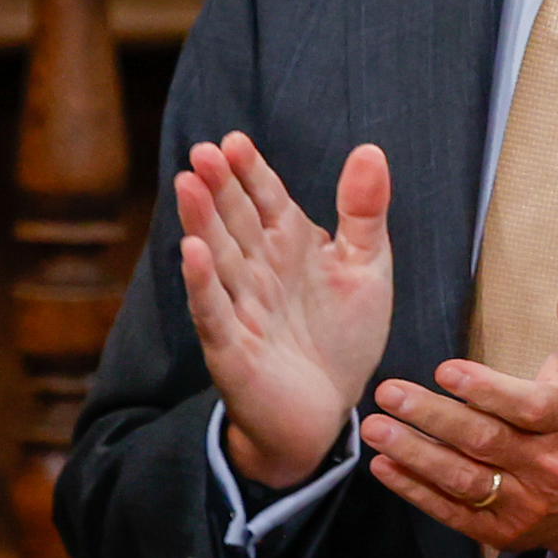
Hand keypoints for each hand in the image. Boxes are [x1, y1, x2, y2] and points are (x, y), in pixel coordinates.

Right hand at [176, 134, 393, 486]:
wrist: (324, 415)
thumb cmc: (340, 339)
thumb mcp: (366, 269)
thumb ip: (364, 212)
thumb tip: (370, 149)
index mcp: (288, 246)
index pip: (266, 199)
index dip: (251, 172)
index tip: (235, 142)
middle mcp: (258, 271)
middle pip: (235, 221)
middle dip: (219, 187)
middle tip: (203, 152)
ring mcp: (241, 308)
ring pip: (219, 258)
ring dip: (201, 223)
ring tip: (187, 184)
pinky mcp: (231, 349)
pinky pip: (214, 311)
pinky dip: (202, 284)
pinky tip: (191, 253)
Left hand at [360, 272, 557, 557]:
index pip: (527, 407)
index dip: (486, 390)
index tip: (446, 370)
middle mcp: (548, 465)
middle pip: (485, 442)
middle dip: (433, 418)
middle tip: (389, 393)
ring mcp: (524, 502)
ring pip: (464, 480)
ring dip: (416, 455)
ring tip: (375, 429)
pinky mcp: (500, 530)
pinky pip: (453, 512)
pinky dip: (416, 492)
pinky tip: (384, 466)